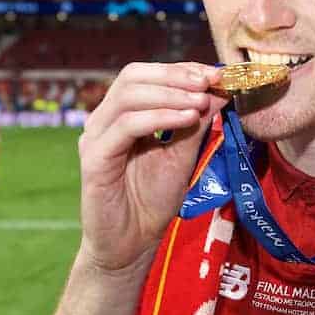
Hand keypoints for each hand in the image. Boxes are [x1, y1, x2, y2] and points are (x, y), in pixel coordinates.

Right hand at [77, 62, 227, 273]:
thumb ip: (195, 121)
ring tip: (201, 102)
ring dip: (171, 94)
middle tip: (209, 83)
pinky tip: (187, 119)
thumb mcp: (182, 153)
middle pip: (133, 76)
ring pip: (129, 95)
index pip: (147, 75)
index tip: (216, 74)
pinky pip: (126, 126)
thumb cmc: (153, 200)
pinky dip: (159, 117)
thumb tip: (219, 88)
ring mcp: (96, 137)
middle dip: (176, 76)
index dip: (181, 69)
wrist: (132, 244)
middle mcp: (104, 120)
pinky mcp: (95, 158)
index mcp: (122, 114)